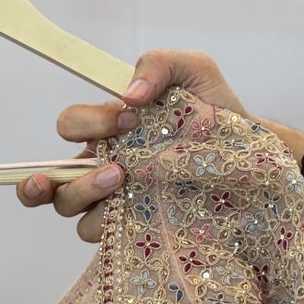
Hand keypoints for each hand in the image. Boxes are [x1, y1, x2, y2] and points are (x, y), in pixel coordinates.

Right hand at [18, 49, 251, 241]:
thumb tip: (130, 95)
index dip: (86, 123)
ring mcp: (116, 201)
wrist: (251, 152)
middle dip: (68, 175)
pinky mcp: (134, 228)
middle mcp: (102, 166)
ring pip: (71, 212)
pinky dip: (111, 228)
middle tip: (115, 168)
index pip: (69, 126)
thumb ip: (158, 65)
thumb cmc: (216, 111)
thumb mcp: (193, 71)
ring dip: (87, 197)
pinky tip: (139, 215)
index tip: (128, 119)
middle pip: (53, 180)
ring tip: (124, 183)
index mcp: (108, 130)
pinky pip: (104, 238)